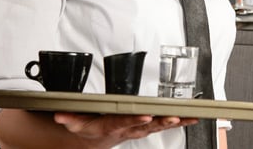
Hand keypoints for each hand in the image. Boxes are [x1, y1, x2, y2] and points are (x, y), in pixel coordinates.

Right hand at [54, 112, 197, 147]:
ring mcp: (138, 128)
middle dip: (161, 122)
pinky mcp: (146, 125)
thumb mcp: (75, 123)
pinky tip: (191, 117)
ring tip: (189, 117)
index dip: (135, 120)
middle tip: (174, 118)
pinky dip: (178, 120)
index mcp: (111, 126)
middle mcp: (128, 128)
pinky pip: (163, 123)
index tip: (146, 117)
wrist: (96, 138)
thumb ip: (69, 118)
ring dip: (174, 121)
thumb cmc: (89, 127)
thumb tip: (61, 114)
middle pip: (147, 125)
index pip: (124, 122)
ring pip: (158, 124)